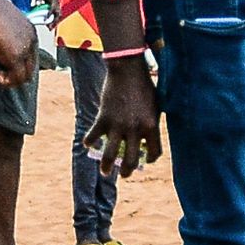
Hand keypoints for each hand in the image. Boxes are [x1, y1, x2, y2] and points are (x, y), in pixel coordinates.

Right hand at [0, 0, 39, 87]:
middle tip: (3, 75)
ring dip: (12, 80)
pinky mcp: (15, 57)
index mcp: (30, 31)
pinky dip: (7, 81)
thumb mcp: (3, 20)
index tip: (6, 65)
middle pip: (31, 67)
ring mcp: (25, 50)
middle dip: (17, 74)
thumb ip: (6, 30)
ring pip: (25, 75)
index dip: (19, 64)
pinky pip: (16, 77)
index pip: (31, 55)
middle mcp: (32, 41)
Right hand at [92, 54, 162, 173]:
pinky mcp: (103, 118)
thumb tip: (150, 137)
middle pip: (131, 160)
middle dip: (127, 171)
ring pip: (110, 154)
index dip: (151, 159)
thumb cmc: (145, 85)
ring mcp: (118, 125)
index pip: (155, 152)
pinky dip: (90, 141)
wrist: (127, 69)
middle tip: (124, 175)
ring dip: (106, 167)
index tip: (146, 161)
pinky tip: (88, 144)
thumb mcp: (156, 105)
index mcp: (152, 126)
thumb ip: (152, 122)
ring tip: (105, 172)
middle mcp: (135, 129)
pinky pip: (94, 135)